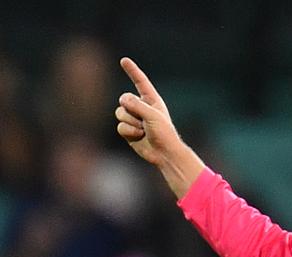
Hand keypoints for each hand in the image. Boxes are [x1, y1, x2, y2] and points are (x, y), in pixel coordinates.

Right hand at [115, 57, 204, 197]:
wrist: (164, 153)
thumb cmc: (164, 133)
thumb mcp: (153, 116)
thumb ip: (137, 105)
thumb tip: (122, 100)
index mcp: (152, 100)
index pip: (140, 82)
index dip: (132, 71)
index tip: (124, 60)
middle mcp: (142, 107)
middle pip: (124, 99)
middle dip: (131, 110)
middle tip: (145, 122)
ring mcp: (134, 118)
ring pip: (119, 113)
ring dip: (131, 123)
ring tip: (143, 130)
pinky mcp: (128, 130)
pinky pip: (119, 126)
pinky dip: (128, 132)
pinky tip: (139, 137)